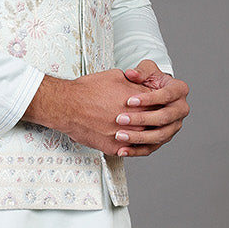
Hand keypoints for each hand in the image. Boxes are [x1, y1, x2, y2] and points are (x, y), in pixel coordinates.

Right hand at [22, 62, 188, 157]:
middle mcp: (137, 122)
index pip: (161, 106)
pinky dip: (132, 147)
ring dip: (146, 137)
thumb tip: (144, 86)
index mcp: (141, 102)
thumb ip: (136, 84)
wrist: (67, 106)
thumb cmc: (89, 89)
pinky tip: (130, 142)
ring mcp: (127, 137)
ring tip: (144, 132)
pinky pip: (130, 150)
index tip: (161, 105)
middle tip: (156, 120)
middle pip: (156, 125)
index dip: (161, 105)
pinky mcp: (115, 148)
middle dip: (156, 121)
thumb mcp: (117, 77)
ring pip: (146, 141)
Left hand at [114, 60, 189, 156]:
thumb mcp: (147, 71)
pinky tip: (121, 150)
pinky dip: (136, 150)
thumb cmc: (151, 80)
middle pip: (164, 118)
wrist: (153, 95)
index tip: (129, 101)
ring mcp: (173, 126)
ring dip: (138, 137)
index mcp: (179, 90)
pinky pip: (151, 148)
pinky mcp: (164, 138)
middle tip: (120, 119)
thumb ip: (140, 71)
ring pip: (159, 135)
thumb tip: (130, 74)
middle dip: (142, 119)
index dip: (149, 99)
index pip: (167, 95)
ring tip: (119, 135)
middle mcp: (180, 110)